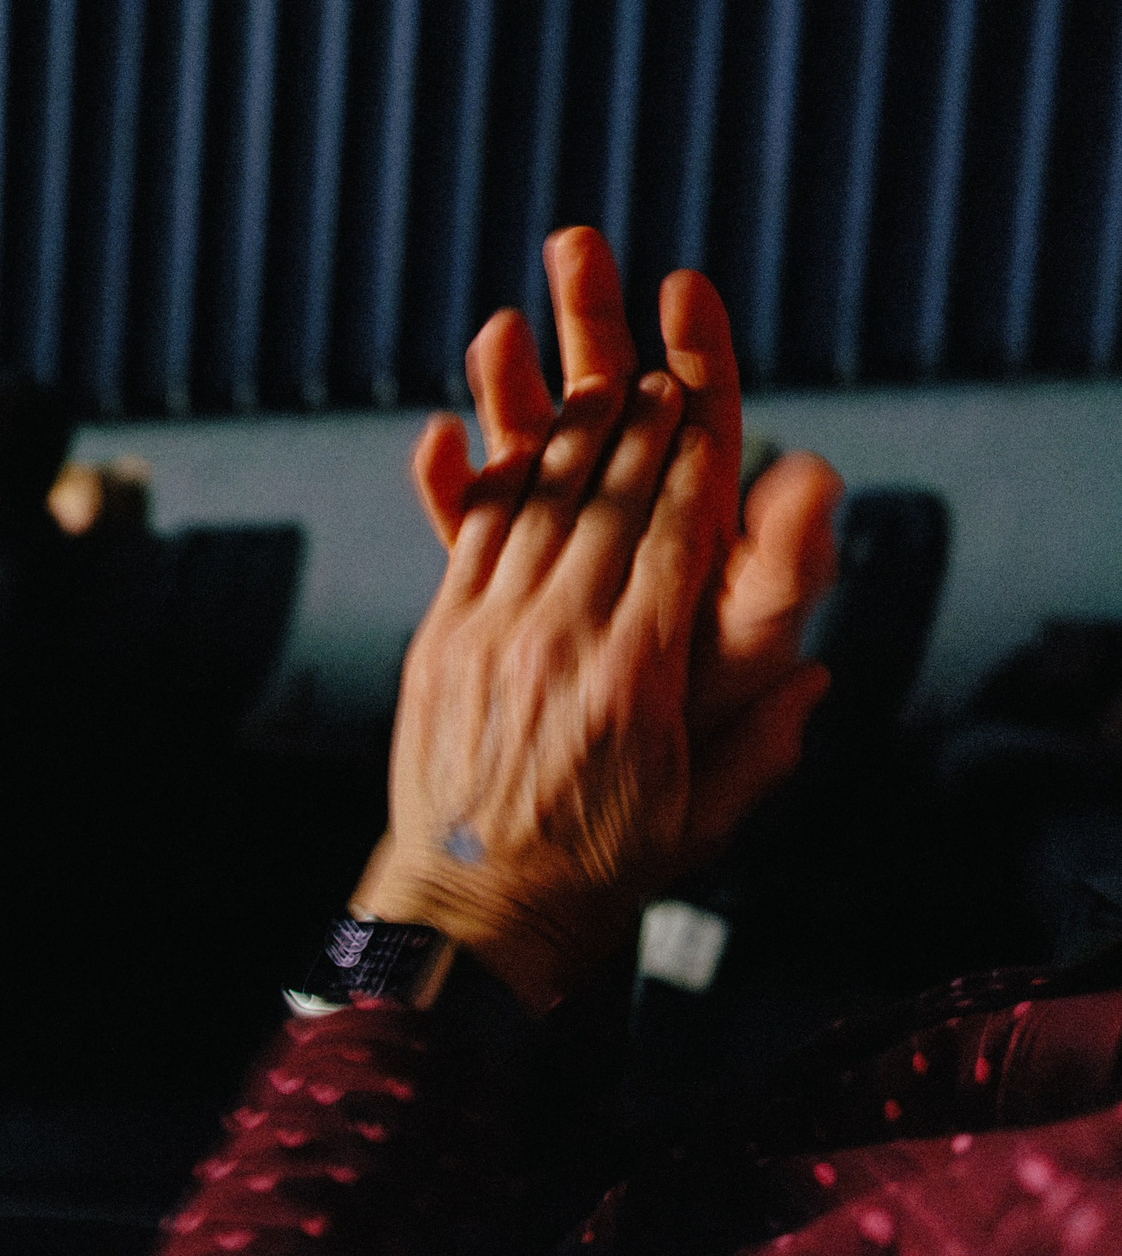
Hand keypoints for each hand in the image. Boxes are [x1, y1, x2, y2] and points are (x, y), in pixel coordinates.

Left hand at [360, 228, 839, 1008]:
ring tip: (585, 361)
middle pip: (604, 500)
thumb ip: (760, 741)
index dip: (691, 453)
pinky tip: (481, 427)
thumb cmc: (600, 867)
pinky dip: (478, 477)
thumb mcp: (701, 816)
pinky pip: (462, 541)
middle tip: (654, 343)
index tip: (702, 386)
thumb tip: (819, 674)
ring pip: (530, 505)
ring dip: (560, 427)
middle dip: (633, 416)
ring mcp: (485, 635)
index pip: (673, 535)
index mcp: (634, 675)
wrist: (468, 913)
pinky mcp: (436, 642)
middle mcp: (557, 640)